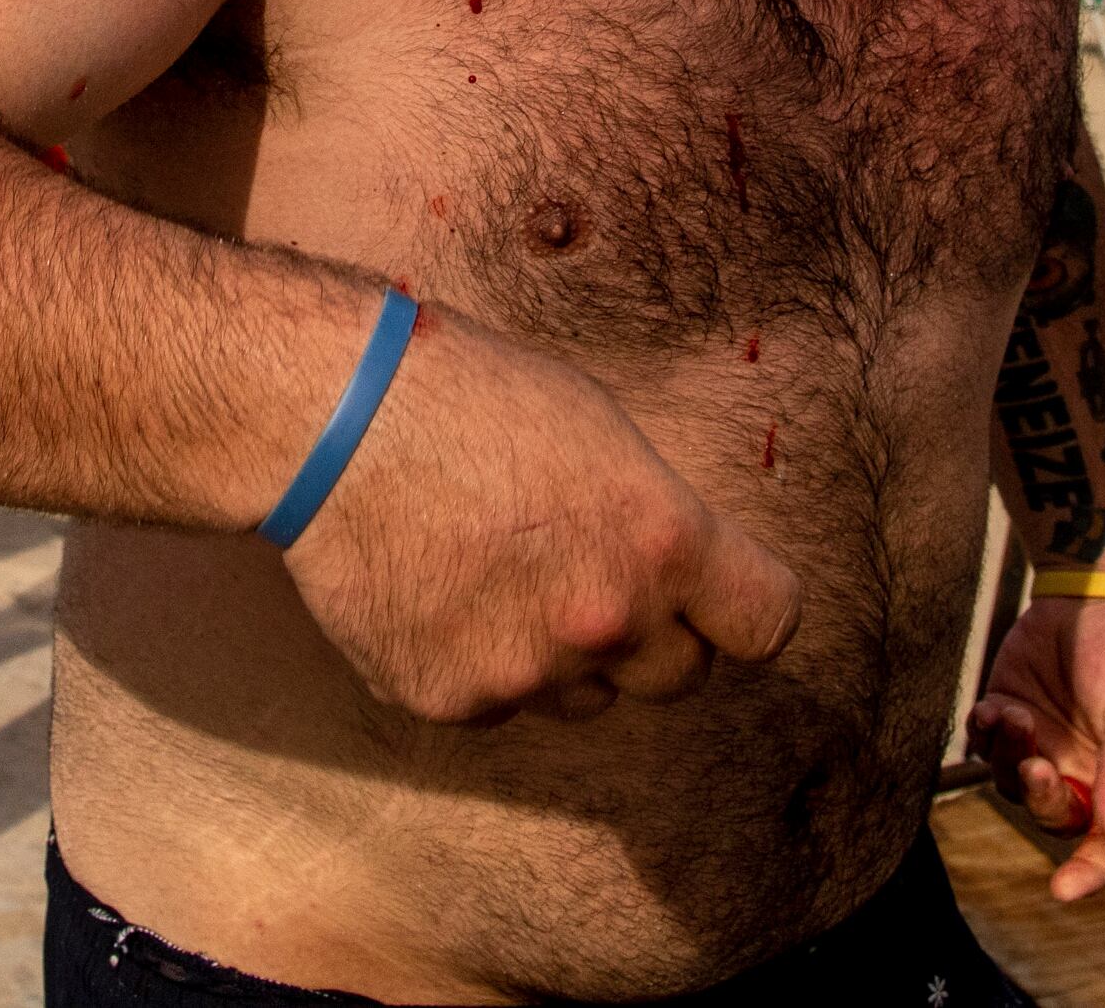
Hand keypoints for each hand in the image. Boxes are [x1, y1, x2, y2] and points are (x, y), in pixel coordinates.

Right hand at [281, 308, 800, 725]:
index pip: (767, 624)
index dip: (740, 611)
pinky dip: (478, 664)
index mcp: (663, 542)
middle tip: (591, 578)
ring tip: (497, 574)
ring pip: (585, 698)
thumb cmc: (472, 400)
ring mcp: (527, 673)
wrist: (337, 425)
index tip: (718, 601)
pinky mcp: (452, 704)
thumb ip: (652, 520)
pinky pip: (498, 706)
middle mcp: (607, 621)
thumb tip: (679, 576)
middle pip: (680, 677)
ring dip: (564, 658)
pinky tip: (439, 594)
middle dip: (651, 638)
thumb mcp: (599, 433)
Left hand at [968, 594, 1104, 900]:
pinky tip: (995, 705)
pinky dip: (985, 733)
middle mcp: (1083, 776)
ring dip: (1008, 756)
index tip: (1063, 891)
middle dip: (1041, 798)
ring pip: (1010, 783)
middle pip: (1053, 818)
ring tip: (1016, 714)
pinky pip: (985, 745)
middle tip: (1036, 764)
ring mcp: (1042, 748)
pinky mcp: (1008, 717)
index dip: (1089, 873)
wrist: (1096, 592)